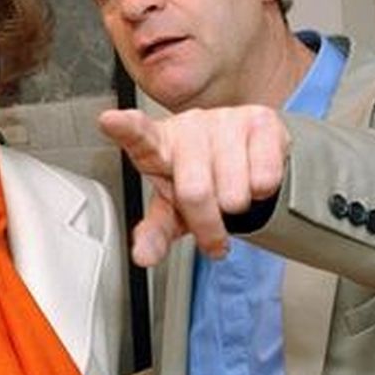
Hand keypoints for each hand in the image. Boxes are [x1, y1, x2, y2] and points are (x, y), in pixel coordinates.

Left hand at [99, 106, 289, 265]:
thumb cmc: (199, 183)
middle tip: (213, 229)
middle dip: (208, 224)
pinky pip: (265, 179)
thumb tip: (144, 256)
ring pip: (235, 191)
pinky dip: (262, 193)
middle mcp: (187, 126)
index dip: (125, 128)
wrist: (245, 161)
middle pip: (195, 192)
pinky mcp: (260, 120)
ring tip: (231, 194)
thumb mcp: (172, 211)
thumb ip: (155, 233)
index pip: (137, 136)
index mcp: (156, 146)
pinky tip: (252, 177)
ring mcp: (223, 119)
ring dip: (237, 206)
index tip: (109, 121)